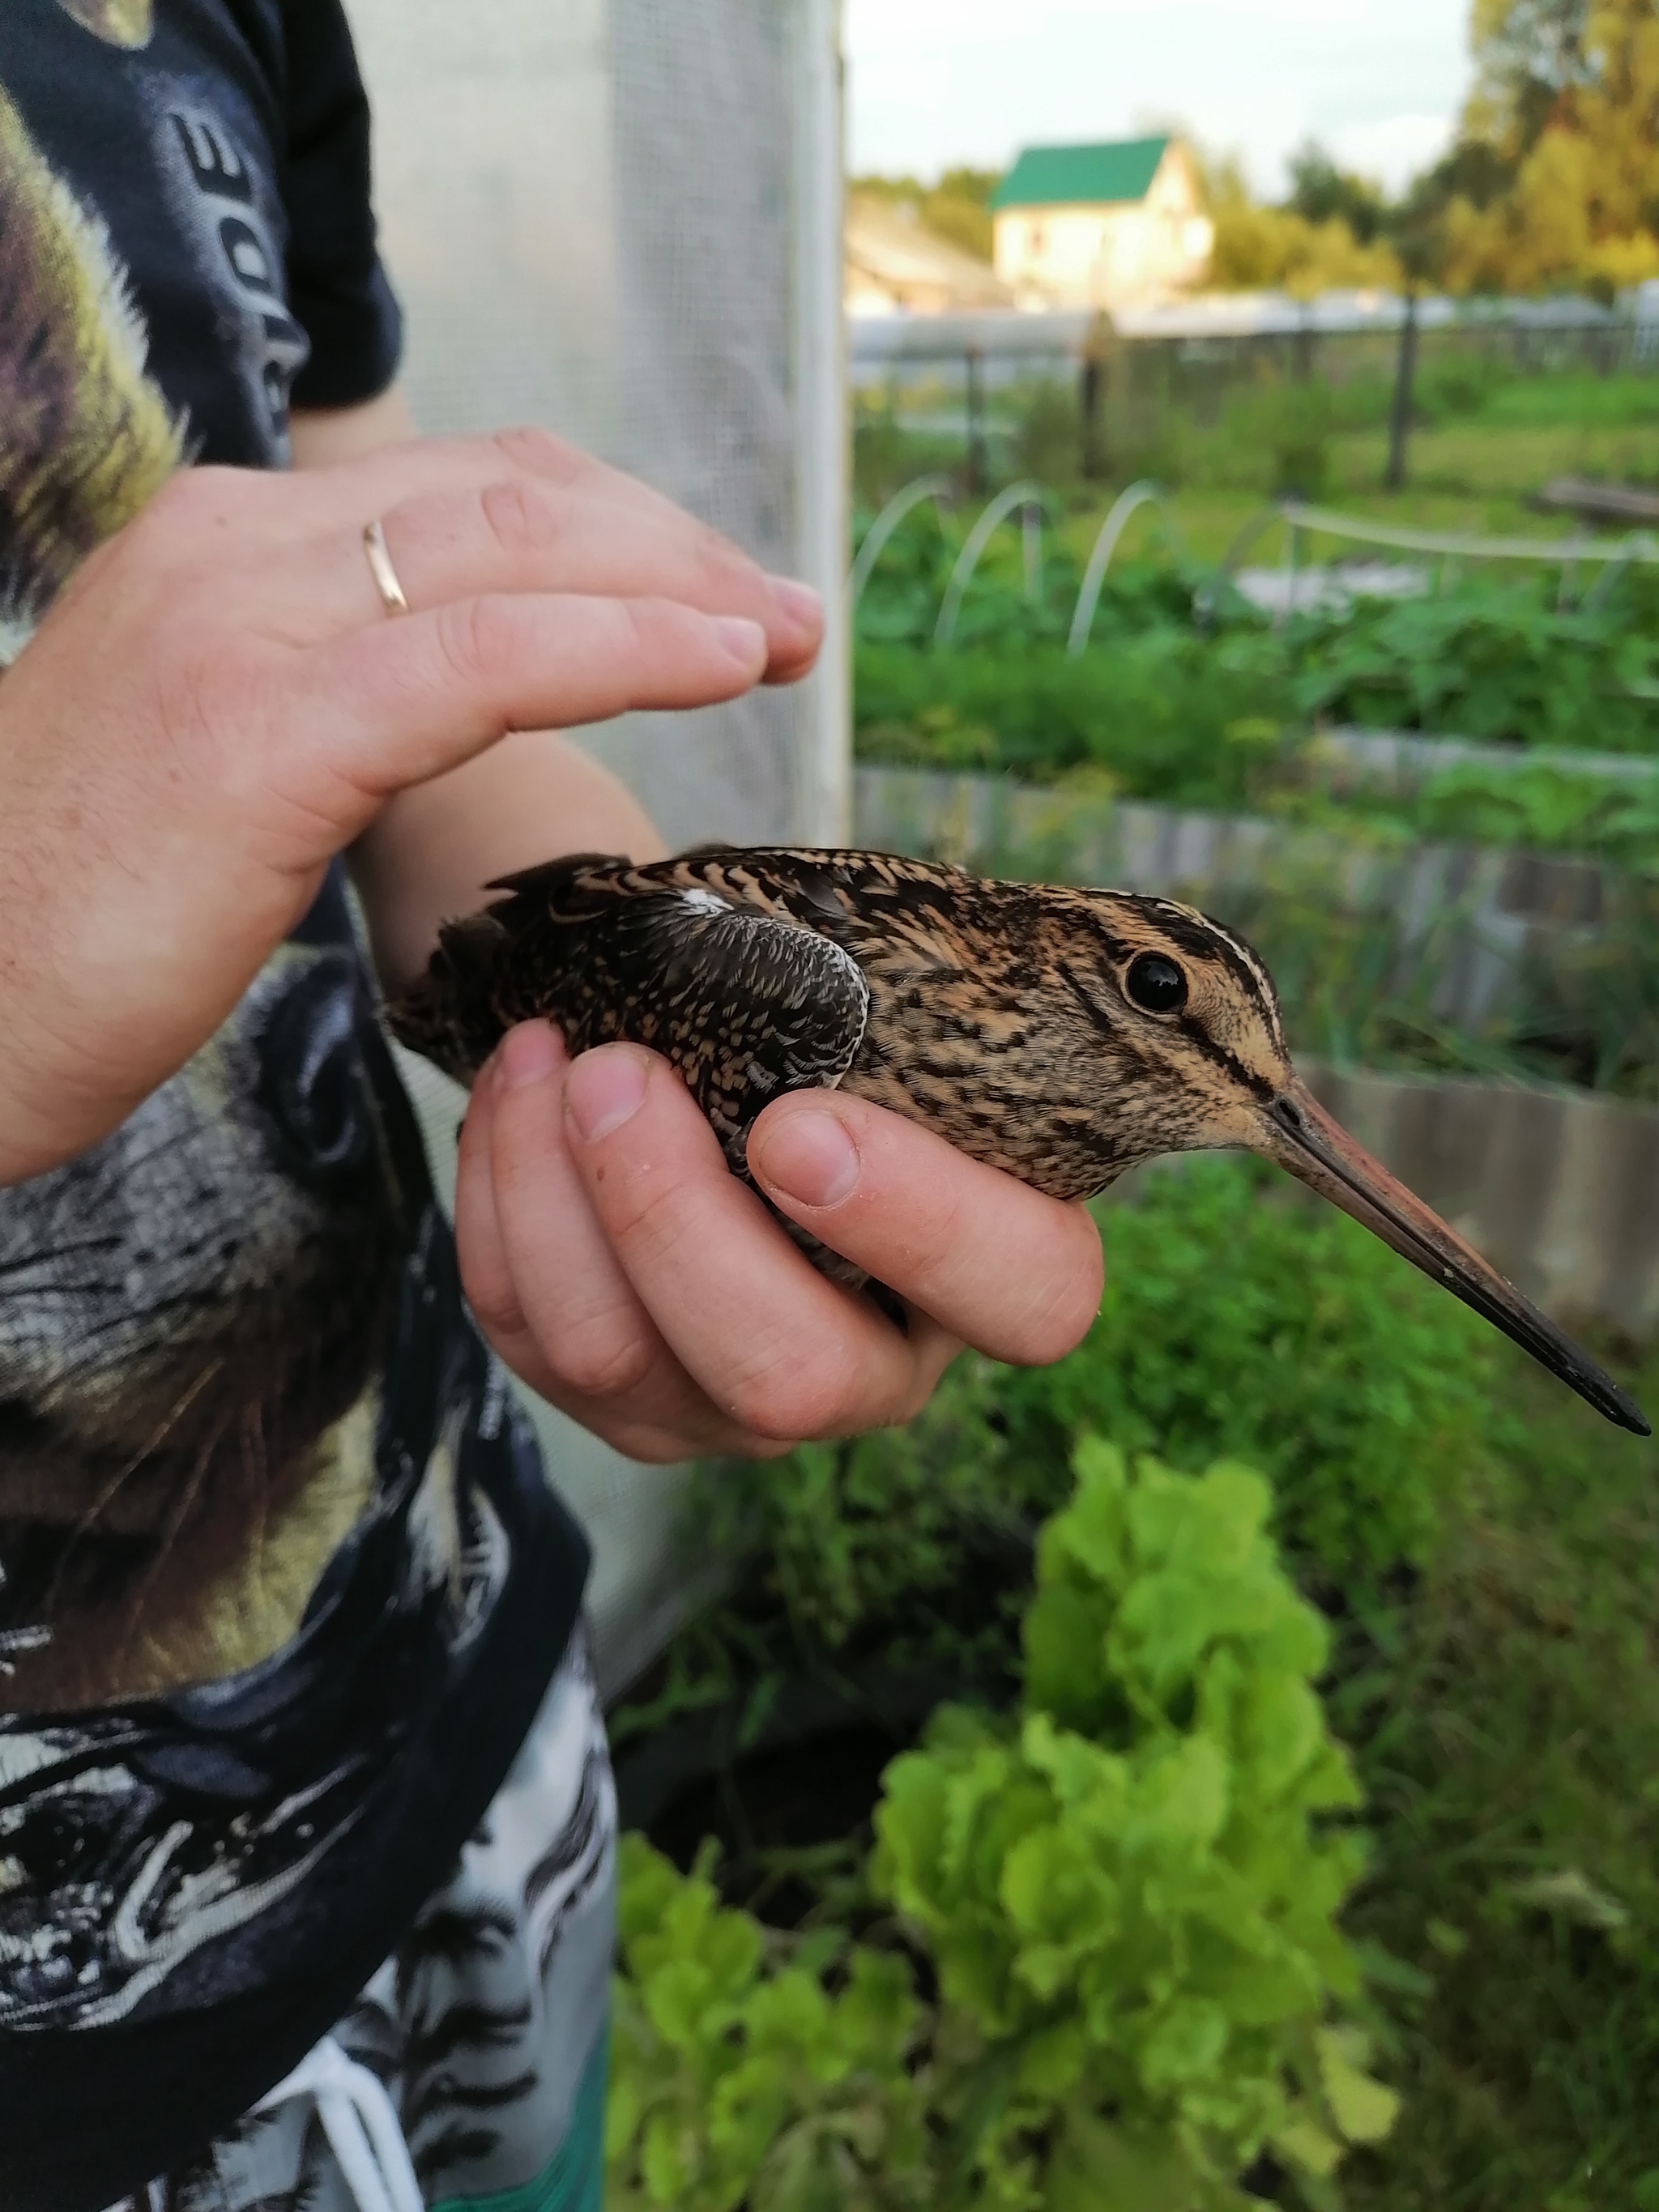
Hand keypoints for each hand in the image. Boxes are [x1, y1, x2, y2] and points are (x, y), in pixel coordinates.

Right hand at [0, 428, 820, 1183]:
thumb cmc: (71, 920)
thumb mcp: (210, 765)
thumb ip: (323, 695)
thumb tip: (446, 703)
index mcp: (222, 541)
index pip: (467, 487)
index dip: (620, 527)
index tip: (719, 590)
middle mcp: (232, 543)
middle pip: (516, 494)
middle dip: (676, 542)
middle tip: (789, 611)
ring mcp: (242, 621)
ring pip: (519, 549)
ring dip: (684, 583)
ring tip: (789, 636)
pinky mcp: (265, 727)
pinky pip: (491, 657)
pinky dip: (627, 647)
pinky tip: (722, 665)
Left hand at [454, 1024, 1103, 1460]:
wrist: (724, 1054)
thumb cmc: (836, 1021)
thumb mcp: (897, 1004)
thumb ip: (893, 999)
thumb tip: (789, 951)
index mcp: (996, 1268)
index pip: (1029, 1298)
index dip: (926, 1225)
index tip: (802, 1119)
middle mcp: (877, 1369)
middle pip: (789, 1374)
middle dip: (673, 1217)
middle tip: (618, 1070)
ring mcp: (736, 1408)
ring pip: (622, 1361)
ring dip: (556, 1191)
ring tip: (544, 1053)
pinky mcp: (624, 1402)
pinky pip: (529, 1332)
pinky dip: (499, 1201)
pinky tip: (511, 1095)